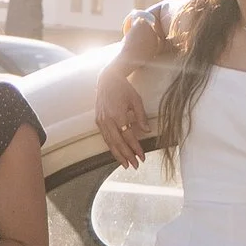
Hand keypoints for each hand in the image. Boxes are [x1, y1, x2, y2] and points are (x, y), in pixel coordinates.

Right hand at [93, 57, 150, 171]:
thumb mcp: (136, 100)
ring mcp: (101, 121)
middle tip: (135, 165)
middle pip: (118, 143)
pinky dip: (111, 147)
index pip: (128, 136)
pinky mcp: (98, 121)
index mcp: (118, 114)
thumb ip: (141, 116)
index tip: (142, 156)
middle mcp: (107, 119)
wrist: (107, 79)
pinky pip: (105, 137)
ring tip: (126, 164)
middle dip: (127, 155)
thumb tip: (147, 131)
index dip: (135, 147)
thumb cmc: (123, 88)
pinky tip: (117, 153)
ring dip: (118, 155)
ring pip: (109, 143)